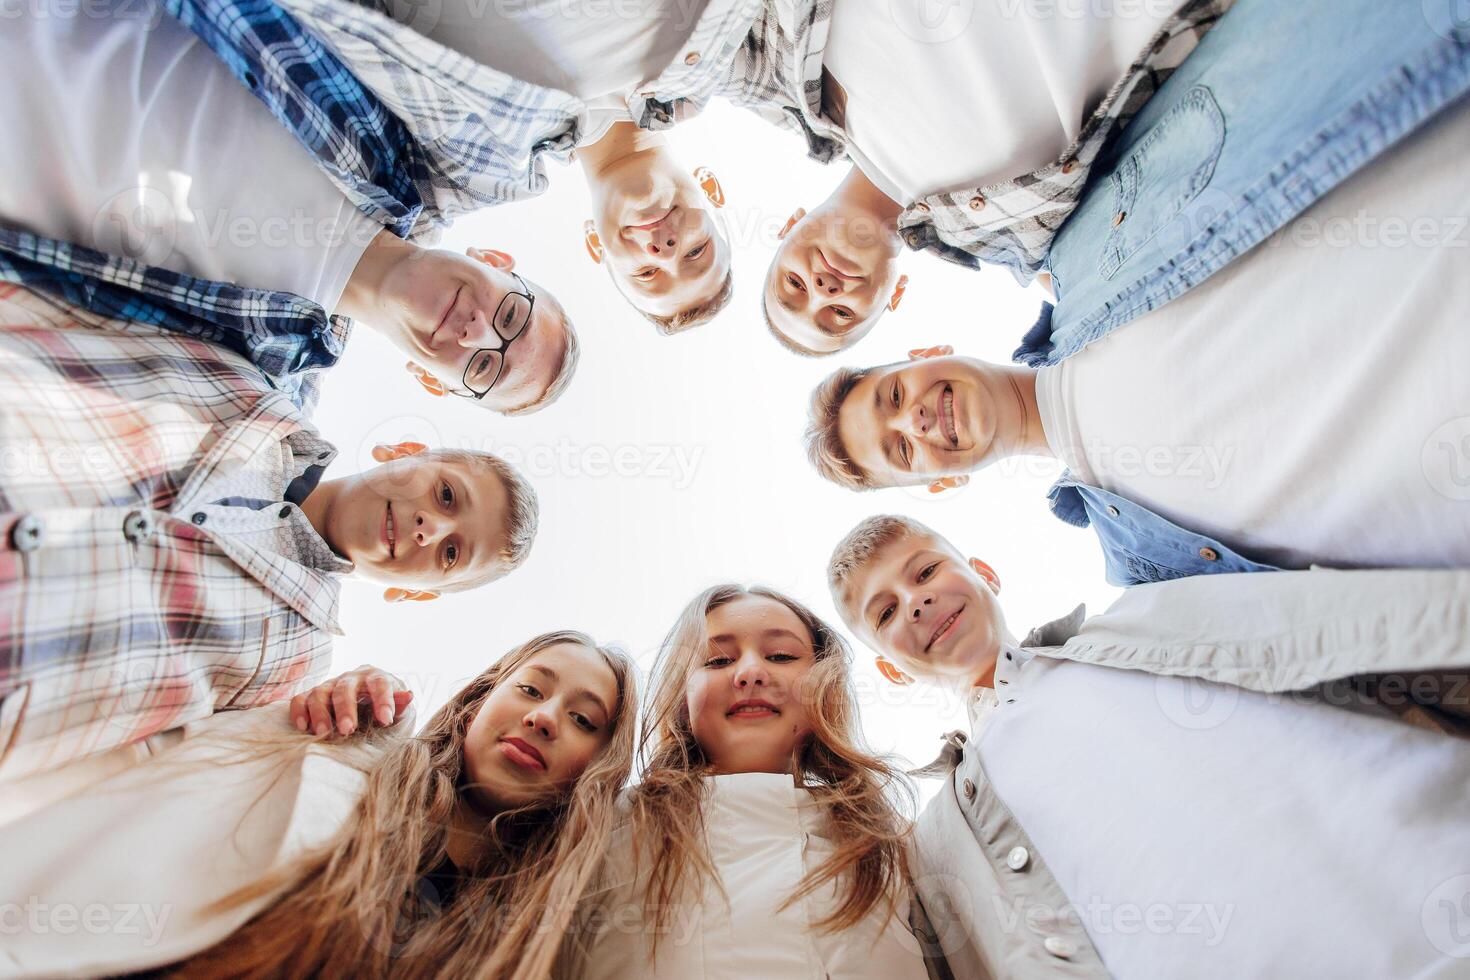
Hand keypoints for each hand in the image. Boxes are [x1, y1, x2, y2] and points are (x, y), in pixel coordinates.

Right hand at [291, 665, 413, 736]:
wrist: (367, 705)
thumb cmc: (383, 708)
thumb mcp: (396, 708)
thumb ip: (399, 704)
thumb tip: (408, 696)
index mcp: (375, 677)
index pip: (380, 683)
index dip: (383, 699)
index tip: (386, 720)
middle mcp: (351, 678)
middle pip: (344, 689)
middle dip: (345, 709)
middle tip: (347, 729)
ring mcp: (329, 685)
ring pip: (320, 693)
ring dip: (320, 713)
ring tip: (323, 733)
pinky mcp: (312, 696)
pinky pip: (300, 699)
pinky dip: (299, 711)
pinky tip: (303, 726)